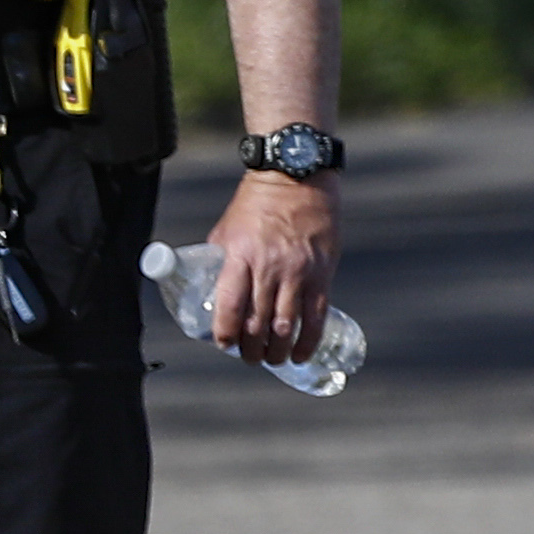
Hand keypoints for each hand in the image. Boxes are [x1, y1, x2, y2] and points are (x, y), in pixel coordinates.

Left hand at [200, 168, 339, 364]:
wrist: (296, 175)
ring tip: (273, 358)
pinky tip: (300, 355)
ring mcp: (298, 272)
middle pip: (258, 324)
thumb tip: (212, 290)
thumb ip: (222, 260)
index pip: (231, 307)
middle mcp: (268, 267)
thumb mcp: (228, 228)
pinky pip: (315, 317)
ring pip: (286, 326)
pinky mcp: (322, 273)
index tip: (224, 344)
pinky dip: (307, 342)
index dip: (226, 334)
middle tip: (250, 357)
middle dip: (252, 350)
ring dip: (278, 351)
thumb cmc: (257, 202)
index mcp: (239, 256)